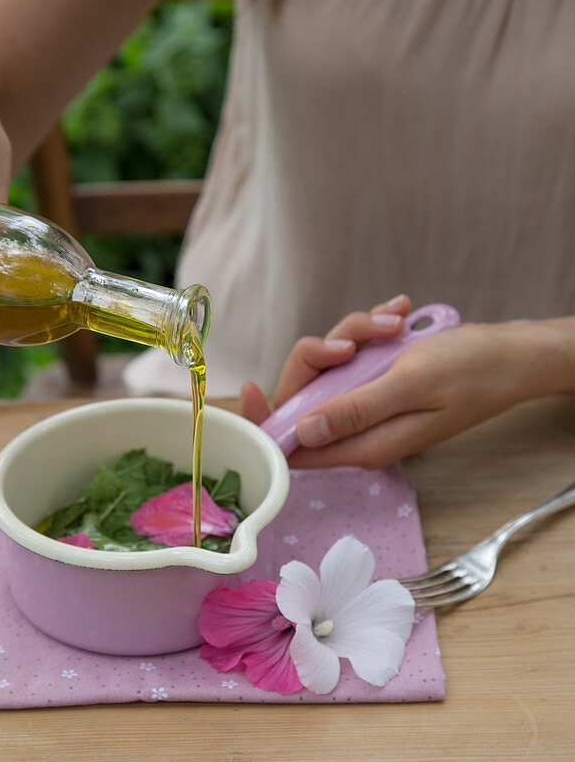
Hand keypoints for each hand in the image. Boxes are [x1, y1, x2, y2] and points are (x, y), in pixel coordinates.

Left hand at [242, 306, 543, 468]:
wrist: (512, 355)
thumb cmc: (470, 371)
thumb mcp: (409, 385)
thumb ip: (354, 411)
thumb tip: (301, 431)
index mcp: (363, 444)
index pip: (294, 447)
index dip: (265, 421)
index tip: (249, 388)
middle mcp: (359, 427)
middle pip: (304, 394)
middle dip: (321, 355)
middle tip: (355, 340)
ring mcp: (368, 401)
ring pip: (329, 365)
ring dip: (355, 334)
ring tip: (394, 322)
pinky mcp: (378, 379)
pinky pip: (354, 351)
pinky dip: (371, 329)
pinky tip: (399, 315)